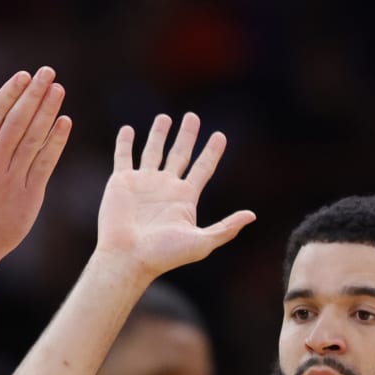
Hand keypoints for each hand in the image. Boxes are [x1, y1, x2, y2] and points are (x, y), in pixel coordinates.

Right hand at [0, 67, 71, 268]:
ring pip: (35, 137)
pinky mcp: (29, 195)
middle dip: (34, 92)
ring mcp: (13, 178)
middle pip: (19, 119)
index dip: (10, 92)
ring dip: (48, 110)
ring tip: (58, 89)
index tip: (23, 75)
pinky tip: (64, 122)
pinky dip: (56, 141)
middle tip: (48, 72)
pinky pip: (46, 162)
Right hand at [95, 112, 255, 281]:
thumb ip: (225, 228)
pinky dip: (125, 143)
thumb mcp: (201, 243)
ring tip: (165, 118)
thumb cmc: (163, 255)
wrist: (128, 258)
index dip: (212, 152)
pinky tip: (128, 130)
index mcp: (185, 198)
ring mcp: (143, 183)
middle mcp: (165, 187)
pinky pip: (124, 157)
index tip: (220, 136)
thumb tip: (252, 215)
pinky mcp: (122, 182)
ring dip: (159, 134)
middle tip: (193, 117)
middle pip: (180, 154)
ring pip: (153, 151)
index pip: (203, 168)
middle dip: (187, 136)